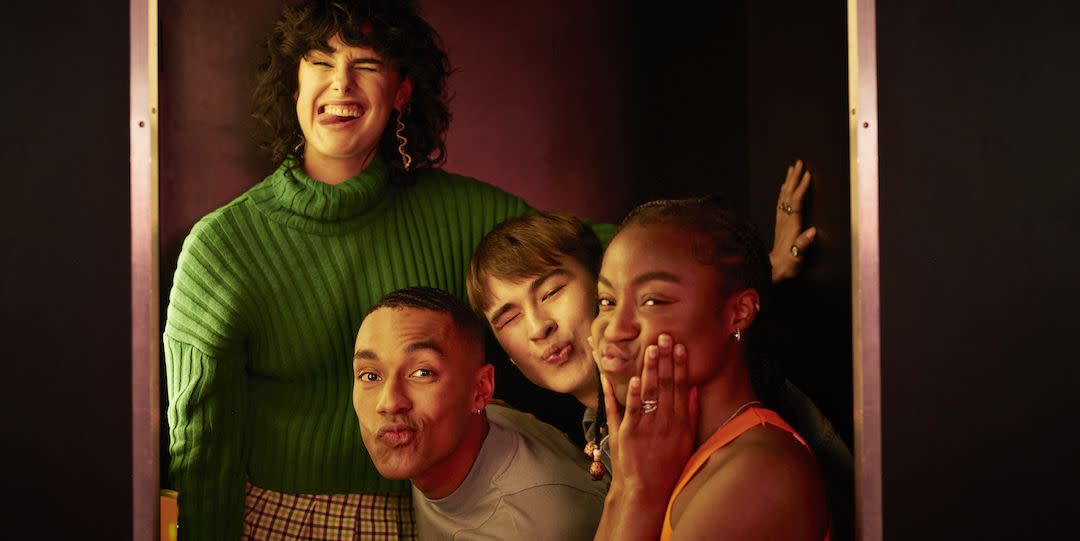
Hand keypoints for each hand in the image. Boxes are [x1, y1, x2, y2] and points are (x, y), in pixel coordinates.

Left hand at [603, 333, 697, 501]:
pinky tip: (634, 377)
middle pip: (667, 385)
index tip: (679, 347)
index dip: (680, 366)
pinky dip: (632, 393)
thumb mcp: (686, 440)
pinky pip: (631, 409)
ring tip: (651, 349)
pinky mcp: (629, 434)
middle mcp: (666, 423)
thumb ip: (691, 415)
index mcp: (681, 423)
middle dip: (665, 360)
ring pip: (650, 392)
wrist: (649, 491)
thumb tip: (695, 392)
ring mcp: (647, 427)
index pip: (682, 388)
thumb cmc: (669, 466)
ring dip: (651, 369)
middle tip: (664, 337)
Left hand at [771, 159, 816, 282]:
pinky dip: (784, 191)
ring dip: (788, 181)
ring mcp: (781, 220)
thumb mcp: (797, 257)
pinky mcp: (780, 223)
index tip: (807, 174)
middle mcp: (784, 220)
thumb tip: (812, 232)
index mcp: (791, 225)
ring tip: (791, 168)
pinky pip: (781, 202)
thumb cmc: (788, 265)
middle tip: (798, 162)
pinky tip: (784, 186)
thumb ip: (803, 244)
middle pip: (788, 194)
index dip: (801, 188)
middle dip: (794, 177)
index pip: (796, 201)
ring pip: (783, 196)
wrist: (774, 270)